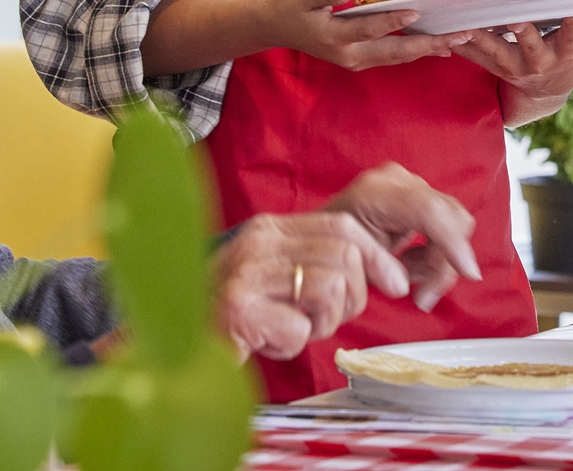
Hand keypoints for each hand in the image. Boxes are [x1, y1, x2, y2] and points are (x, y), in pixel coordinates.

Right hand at [212, 210, 411, 359]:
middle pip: (345, 257)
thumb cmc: (231, 315)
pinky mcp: (240, 310)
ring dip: (322, 324)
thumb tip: (382, 272)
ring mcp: (246, 275)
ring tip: (292, 329)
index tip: (396, 283)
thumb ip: (315, 263)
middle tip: (326, 319)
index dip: (377, 256)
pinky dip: (292, 345)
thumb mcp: (276, 277)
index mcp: (268, 229)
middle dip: (353, 296)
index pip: (342, 226)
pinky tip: (268, 343)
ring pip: (330, 291)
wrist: (176, 343)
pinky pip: (300, 329)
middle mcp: (257, 244)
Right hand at [257, 0, 473, 69]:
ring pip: (398, 57)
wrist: (276, 26)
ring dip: (428, 49)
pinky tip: (436, 46)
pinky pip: (393, 56)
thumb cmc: (291, 4)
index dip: (392, 20)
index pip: (369, 28)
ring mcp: (356, 60)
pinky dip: (416, 51)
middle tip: (460, 36)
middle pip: (395, 52)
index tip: (416, 12)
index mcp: (335, 36)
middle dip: (429, 44)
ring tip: (457, 41)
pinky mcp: (360, 59)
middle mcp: (349, 55)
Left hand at [324, 162, 482, 311]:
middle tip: (422, 296)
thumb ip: (385, 271)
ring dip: (439, 260)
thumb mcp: (354, 263)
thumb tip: (418, 292)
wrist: (321, 236)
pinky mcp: (418, 195)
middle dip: (444, 262)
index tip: (469, 274)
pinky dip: (435, 252)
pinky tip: (410, 264)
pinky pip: (446, 225)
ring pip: (454, 224)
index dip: (452, 242)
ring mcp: (410, 185)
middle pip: (450, 218)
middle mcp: (399, 181)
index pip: (429, 210)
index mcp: (377, 192)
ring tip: (410, 278)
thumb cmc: (331, 250)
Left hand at [453, 11, 572, 102]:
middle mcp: (537, 61)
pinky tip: (444, 30)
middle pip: (529, 46)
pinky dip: (458, 44)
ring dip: (479, 39)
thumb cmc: (571, 55)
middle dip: (523, 32)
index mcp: (563, 53)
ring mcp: (512, 66)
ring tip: (465, 25)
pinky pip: (473, 56)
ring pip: (494, 53)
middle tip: (515, 16)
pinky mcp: (491, 66)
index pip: (572, 37)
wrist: (545, 91)